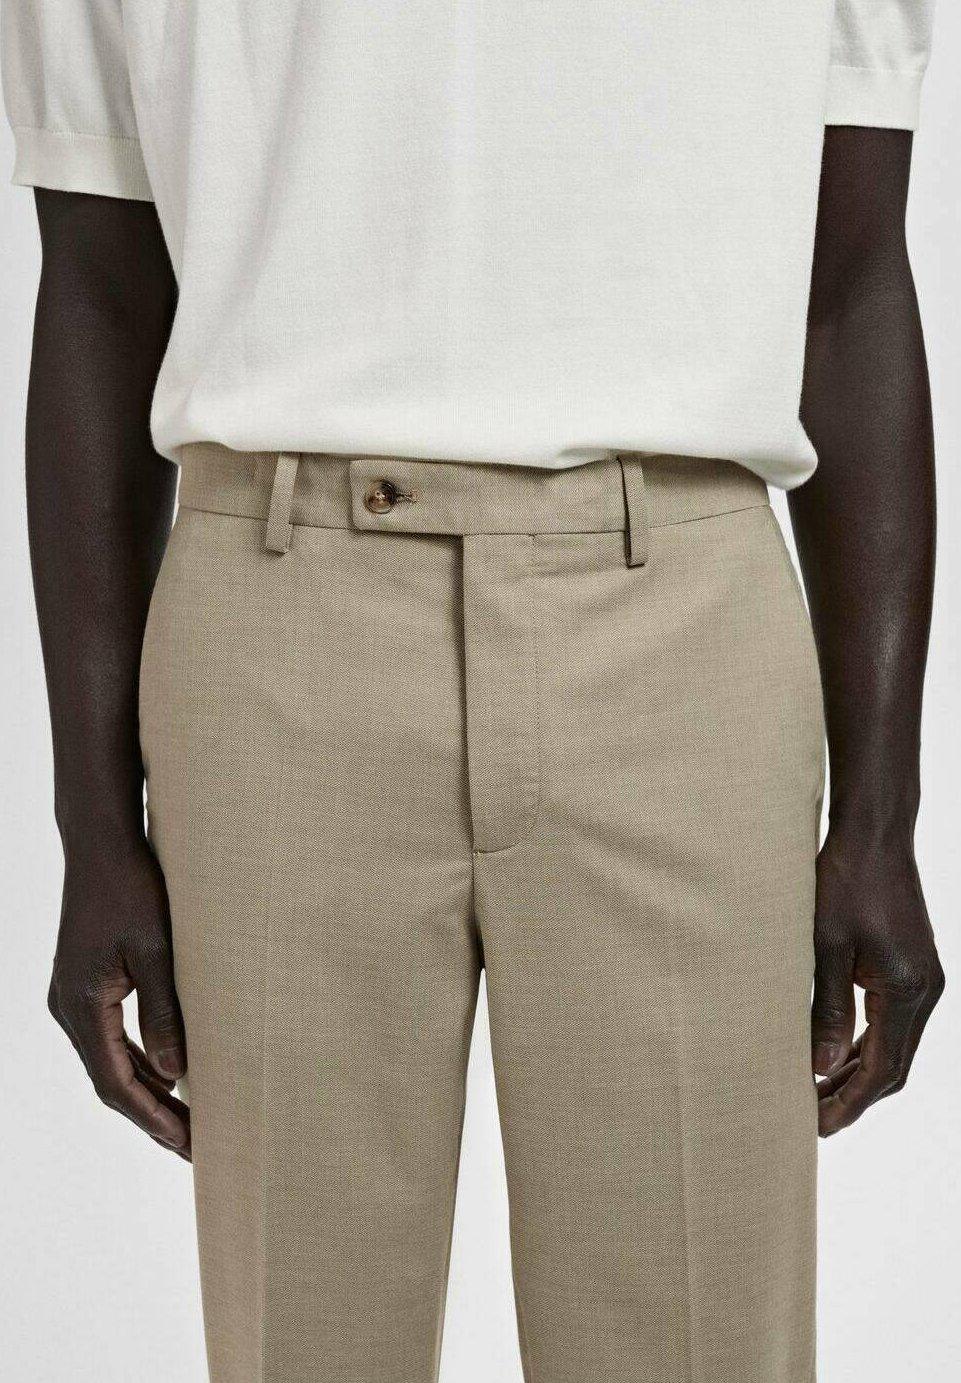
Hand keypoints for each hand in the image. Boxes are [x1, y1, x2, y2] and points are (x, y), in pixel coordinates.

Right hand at [47, 837, 189, 1157]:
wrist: (100, 845)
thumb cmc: (131, 888)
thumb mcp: (155, 950)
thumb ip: (164, 1013)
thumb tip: (177, 1073)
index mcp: (82, 1006)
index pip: (117, 1083)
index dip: (153, 1118)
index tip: (188, 1145)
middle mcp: (69, 1009)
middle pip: (112, 1081)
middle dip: (153, 1116)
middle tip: (196, 1147)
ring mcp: (73, 998)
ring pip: (111, 1061)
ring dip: (148, 1091)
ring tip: (189, 1121)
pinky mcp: (84, 985)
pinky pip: (112, 1037)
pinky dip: (141, 1060)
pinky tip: (171, 1073)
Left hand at [811, 827, 943, 1135]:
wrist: (874, 835)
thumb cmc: (844, 882)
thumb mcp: (825, 946)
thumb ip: (826, 1009)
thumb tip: (822, 1067)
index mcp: (908, 991)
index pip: (882, 1069)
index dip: (850, 1102)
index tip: (818, 1126)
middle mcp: (925, 991)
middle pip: (893, 1065)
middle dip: (854, 1096)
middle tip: (811, 1118)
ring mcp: (923, 979)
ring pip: (894, 1045)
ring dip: (859, 1071)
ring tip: (817, 1093)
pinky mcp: (912, 967)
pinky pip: (892, 1021)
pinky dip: (866, 1043)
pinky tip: (836, 1053)